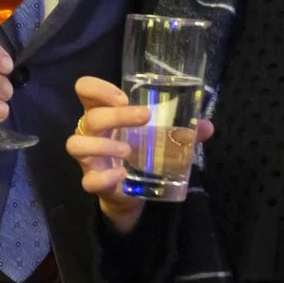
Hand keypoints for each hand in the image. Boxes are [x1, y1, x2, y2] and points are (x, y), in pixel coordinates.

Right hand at [66, 76, 213, 233]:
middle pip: (89, 117)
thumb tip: (207, 126)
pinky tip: (122, 175)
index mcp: (103, 114)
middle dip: (116, 115)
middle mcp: (90, 133)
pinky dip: (104, 177)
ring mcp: (88, 159)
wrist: (129, 194)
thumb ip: (180, 132)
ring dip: (102, 145)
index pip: (85, 90)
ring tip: (128, 150)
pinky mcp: (93, 181)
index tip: (123, 97)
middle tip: (144, 117)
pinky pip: (88, 180)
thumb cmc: (139, 154)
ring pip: (76, 144)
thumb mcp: (158, 139)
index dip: (97, 88)